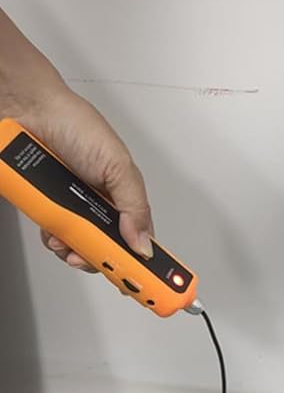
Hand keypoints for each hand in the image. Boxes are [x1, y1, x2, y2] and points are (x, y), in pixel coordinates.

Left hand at [23, 89, 152, 271]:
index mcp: (123, 196)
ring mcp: (71, 209)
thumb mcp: (118, 165)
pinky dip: (51, 238)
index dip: (143, 261)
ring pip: (78, 247)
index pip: (139, 238)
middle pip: (108, 249)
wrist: (27, 111)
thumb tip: (143, 244)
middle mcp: (98, 205)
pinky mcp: (45, 210)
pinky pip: (52, 236)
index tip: (147, 281)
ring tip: (66, 239)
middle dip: (101, 259)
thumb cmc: (75, 124)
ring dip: (72, 249)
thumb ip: (135, 207)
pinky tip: (51, 229)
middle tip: (95, 259)